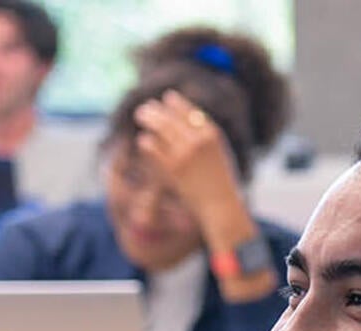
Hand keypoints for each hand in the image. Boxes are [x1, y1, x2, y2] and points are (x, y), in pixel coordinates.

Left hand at [133, 90, 244, 218]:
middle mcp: (197, 141)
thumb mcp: (219, 150)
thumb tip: (180, 116)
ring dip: (148, 118)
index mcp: (212, 134)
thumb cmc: (220, 177)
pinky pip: (152, 147)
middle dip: (155, 110)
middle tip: (146, 108)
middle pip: (170, 117)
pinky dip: (146, 140)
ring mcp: (183, 154)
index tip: (167, 97)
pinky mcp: (171, 168)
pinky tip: (144, 139)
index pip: (189, 111)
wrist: (220, 203)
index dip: (176, 102)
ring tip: (140, 115)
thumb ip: (203, 133)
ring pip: (159, 127)